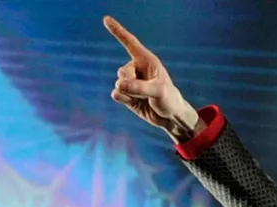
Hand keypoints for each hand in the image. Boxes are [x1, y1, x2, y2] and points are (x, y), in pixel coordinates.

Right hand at [103, 16, 202, 141]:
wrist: (170, 116)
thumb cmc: (169, 98)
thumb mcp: (158, 91)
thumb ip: (139, 87)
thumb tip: (118, 85)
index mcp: (146, 60)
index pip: (129, 43)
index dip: (118, 31)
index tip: (106, 19)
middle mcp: (136, 68)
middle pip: (122, 72)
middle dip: (131, 83)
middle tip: (146, 90)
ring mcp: (130, 81)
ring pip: (119, 85)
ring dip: (131, 94)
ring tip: (146, 97)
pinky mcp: (125, 94)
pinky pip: (117, 95)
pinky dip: (124, 100)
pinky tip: (135, 103)